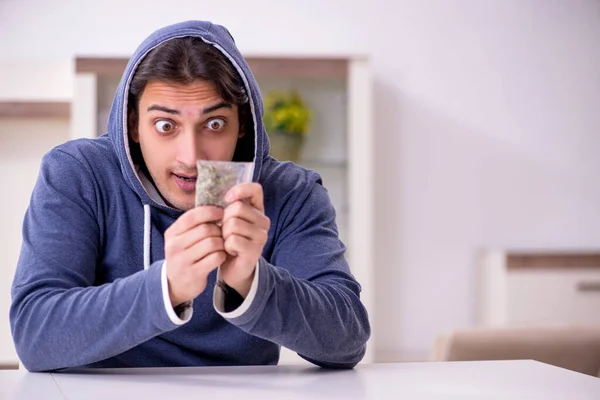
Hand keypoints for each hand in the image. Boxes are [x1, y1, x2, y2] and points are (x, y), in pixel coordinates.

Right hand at [164, 206, 225, 306]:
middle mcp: (174, 246)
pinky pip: (216, 258)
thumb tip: (216, 206)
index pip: (193, 216)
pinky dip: (222, 255)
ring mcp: (183, 261)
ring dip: (222, 243)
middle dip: (219, 230)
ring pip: (212, 243)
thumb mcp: (182, 238)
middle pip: (205, 229)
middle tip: (223, 233)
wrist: (176, 284)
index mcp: (172, 233)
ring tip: (222, 245)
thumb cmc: (184, 255)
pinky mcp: (194, 273)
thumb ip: (194, 223)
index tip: (221, 212)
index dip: (210, 211)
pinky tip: (221, 256)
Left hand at [220, 183, 269, 297]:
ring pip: (233, 224)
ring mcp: (261, 236)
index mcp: (258, 210)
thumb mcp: (230, 220)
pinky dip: (226, 246)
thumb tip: (224, 196)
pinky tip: (231, 251)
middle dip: (224, 219)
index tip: (227, 198)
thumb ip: (229, 207)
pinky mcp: (255, 250)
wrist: (235, 268)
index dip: (240, 189)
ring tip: (228, 242)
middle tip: (225, 231)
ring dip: (224, 235)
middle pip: (237, 208)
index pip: (255, 189)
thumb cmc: (230, 240)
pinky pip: (233, 240)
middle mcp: (264, 221)